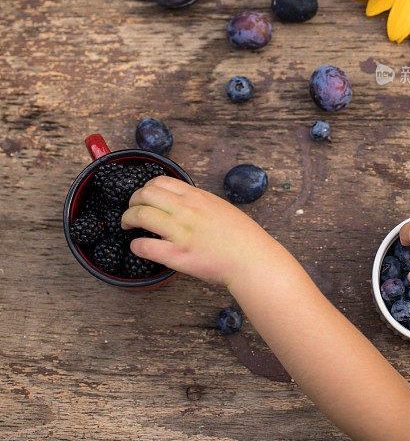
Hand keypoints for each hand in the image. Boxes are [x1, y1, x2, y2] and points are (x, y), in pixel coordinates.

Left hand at [121, 176, 278, 288]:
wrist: (252, 259)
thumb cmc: (242, 236)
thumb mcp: (220, 207)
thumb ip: (199, 202)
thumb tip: (183, 201)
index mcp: (197, 196)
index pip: (160, 181)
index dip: (146, 188)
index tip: (144, 197)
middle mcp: (186, 210)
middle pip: (145, 194)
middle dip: (132, 201)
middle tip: (131, 211)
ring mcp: (181, 232)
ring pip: (140, 215)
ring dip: (127, 219)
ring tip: (127, 225)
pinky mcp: (177, 255)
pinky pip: (145, 246)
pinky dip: (136, 245)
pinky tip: (138, 246)